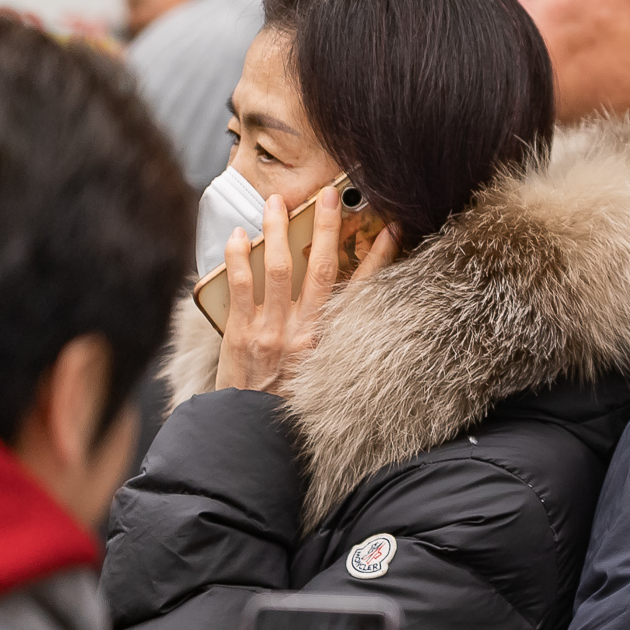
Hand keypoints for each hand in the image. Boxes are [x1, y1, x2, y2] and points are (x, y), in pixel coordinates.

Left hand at [216, 186, 396, 394]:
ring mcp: (272, 330)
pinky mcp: (240, 333)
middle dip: (326, 227)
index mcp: (331, 340)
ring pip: (278, 268)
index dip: (379, 256)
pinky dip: (239, 257)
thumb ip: (331, 339)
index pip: (362, 289)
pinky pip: (240, 286)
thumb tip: (341, 303)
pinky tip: (240, 235)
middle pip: (321, 268)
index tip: (390, 228)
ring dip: (279, 230)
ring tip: (276, 203)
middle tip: (328, 195)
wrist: (253, 434)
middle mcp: (305, 332)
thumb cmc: (291, 406)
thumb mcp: (324, 372)